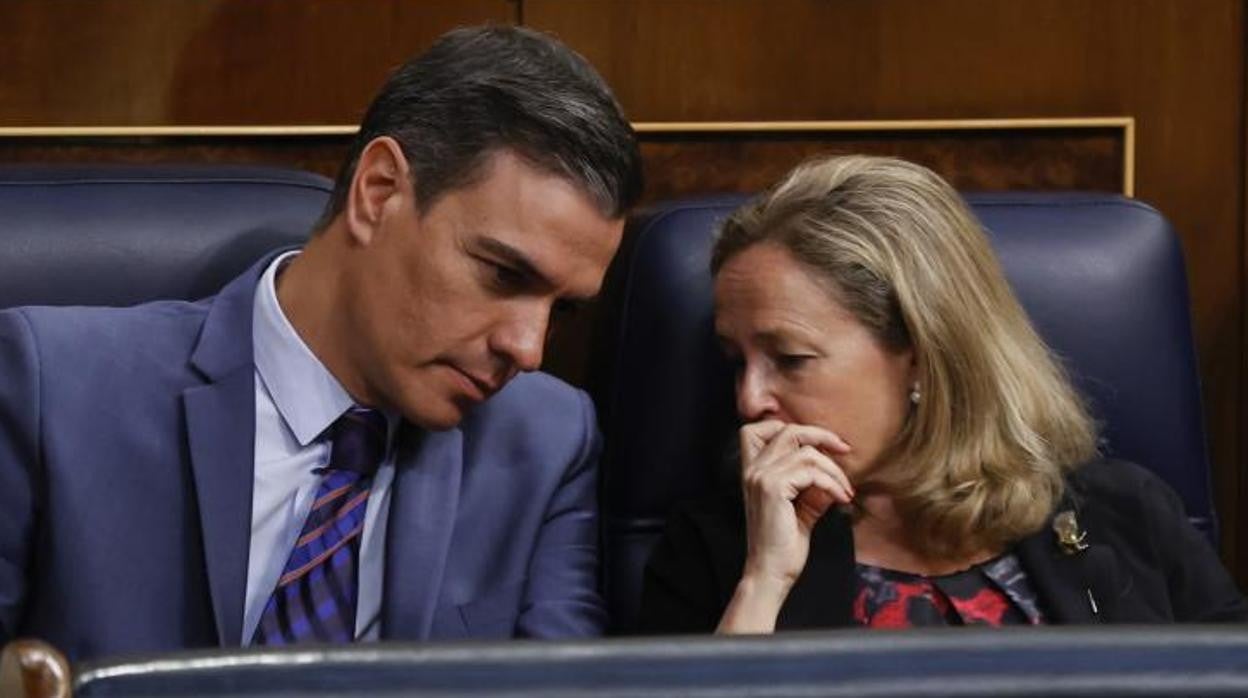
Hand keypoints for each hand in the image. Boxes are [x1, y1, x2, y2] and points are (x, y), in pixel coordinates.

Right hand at [738, 420, 852, 590]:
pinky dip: (833, 483)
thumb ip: (811, 486)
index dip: (785, 426)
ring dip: (834, 470)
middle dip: (821, 436)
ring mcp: (761, 477)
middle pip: (788, 430)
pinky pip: (812, 472)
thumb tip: (834, 469)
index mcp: (753, 472)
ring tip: (845, 490)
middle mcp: (752, 470)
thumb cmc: (784, 545)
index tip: (818, 442)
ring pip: (806, 452)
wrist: (771, 573)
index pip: (755, 429)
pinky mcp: (773, 488)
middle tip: (844, 450)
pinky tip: (841, 498)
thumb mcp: (800, 508)